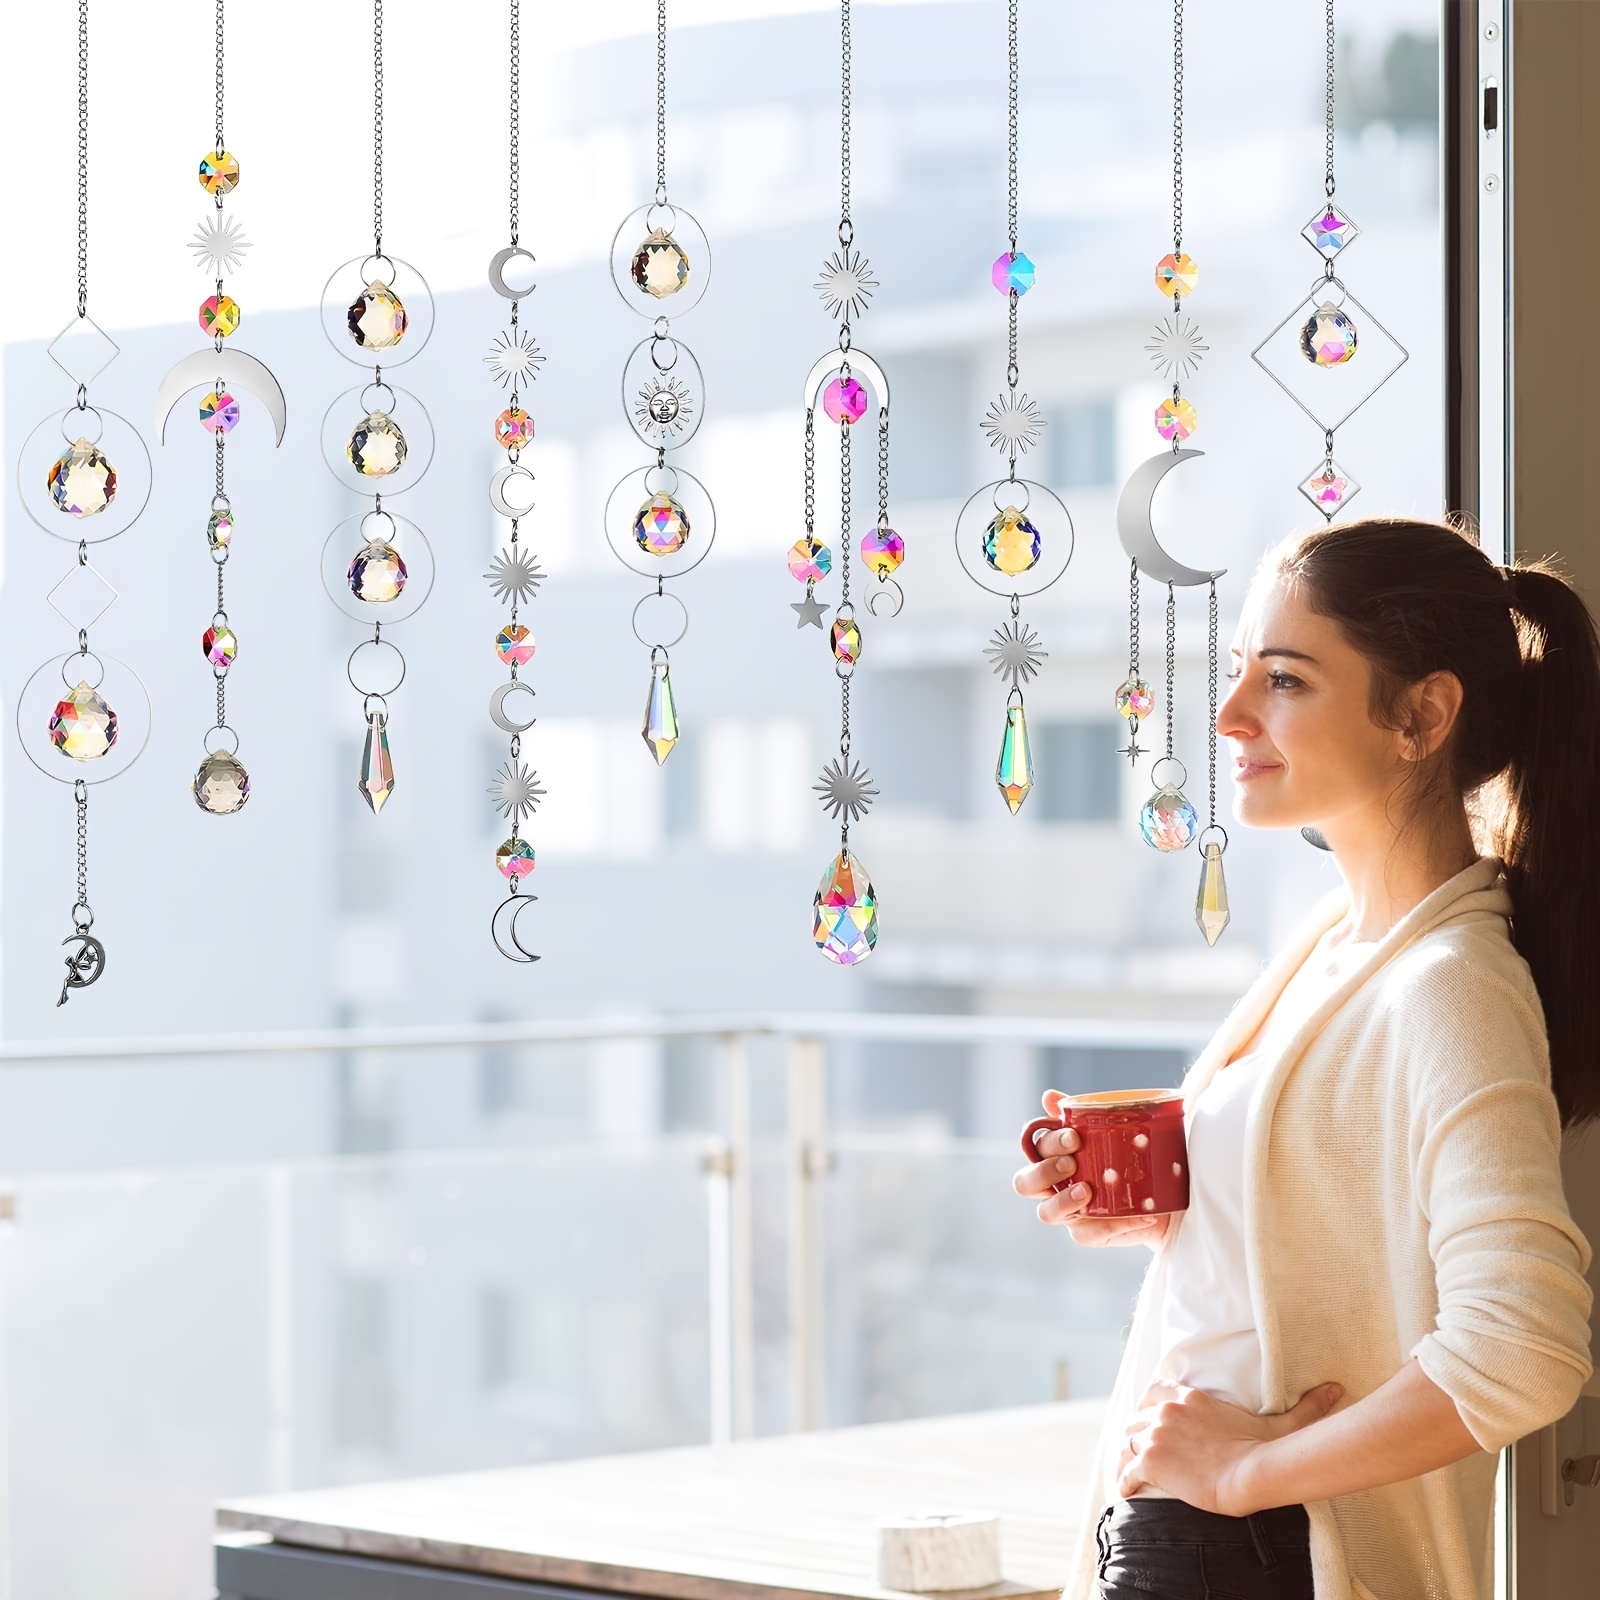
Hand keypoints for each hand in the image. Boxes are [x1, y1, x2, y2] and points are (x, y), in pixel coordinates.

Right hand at [1012, 1090, 1169, 1247]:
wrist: (1165, 1194)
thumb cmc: (1129, 1157)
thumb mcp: (1111, 1131)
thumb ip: (1080, 1114)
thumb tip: (1048, 1096)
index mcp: (1053, 1156)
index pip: (1035, 1147)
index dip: (1049, 1143)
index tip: (1075, 1137)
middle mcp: (1053, 1185)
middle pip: (1024, 1183)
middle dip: (1044, 1172)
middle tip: (1071, 1164)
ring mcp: (1069, 1212)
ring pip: (1046, 1213)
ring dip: (1063, 1201)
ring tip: (1088, 1191)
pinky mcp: (1088, 1232)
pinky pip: (1086, 1234)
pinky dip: (1111, 1225)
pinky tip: (1138, 1215)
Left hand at [1117, 1380, 1343, 1514]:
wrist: (1250, 1474)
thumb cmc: (1266, 1449)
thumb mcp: (1284, 1422)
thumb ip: (1307, 1404)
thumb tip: (1337, 1388)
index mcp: (1191, 1398)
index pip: (1158, 1392)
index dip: (1152, 1406)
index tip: (1152, 1419)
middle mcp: (1168, 1410)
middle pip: (1139, 1416)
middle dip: (1138, 1431)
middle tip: (1141, 1448)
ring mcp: (1157, 1434)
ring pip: (1129, 1440)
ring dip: (1129, 1454)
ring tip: (1129, 1470)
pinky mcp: (1151, 1461)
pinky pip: (1126, 1470)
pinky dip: (1124, 1481)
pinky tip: (1125, 1492)